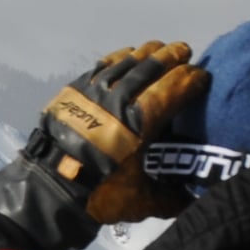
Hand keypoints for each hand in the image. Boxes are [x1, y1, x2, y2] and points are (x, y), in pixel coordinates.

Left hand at [0, 41, 206, 249]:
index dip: (190, 80)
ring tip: (160, 48)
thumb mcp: (141, 201)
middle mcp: (118, 101)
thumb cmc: (99, 195)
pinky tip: (128, 55)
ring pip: (125, 62)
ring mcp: (93, 93)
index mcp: (139, 124)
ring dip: (146, 53)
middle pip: (149, 68)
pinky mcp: (73, 92)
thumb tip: (193, 197)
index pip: (172, 90)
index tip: (201, 78)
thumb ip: (171, 197)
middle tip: (184, 52)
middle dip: (171, 57)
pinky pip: (101, 66)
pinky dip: (118, 58)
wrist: (48, 189)